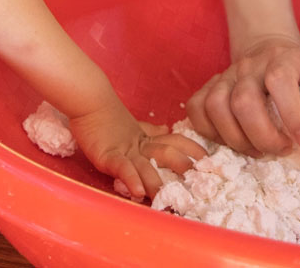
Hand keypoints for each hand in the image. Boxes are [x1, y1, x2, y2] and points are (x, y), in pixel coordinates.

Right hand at [67, 105, 204, 199]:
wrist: (89, 101)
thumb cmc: (109, 116)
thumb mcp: (134, 125)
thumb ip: (151, 131)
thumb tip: (168, 130)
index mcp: (149, 137)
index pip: (177, 141)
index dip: (193, 150)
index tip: (209, 161)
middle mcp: (142, 145)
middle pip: (167, 153)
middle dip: (183, 168)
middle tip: (197, 184)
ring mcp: (126, 150)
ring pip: (148, 165)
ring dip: (159, 182)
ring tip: (168, 198)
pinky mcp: (108, 156)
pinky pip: (123, 168)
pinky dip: (132, 180)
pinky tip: (139, 192)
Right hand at [185, 36, 299, 156]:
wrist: (271, 53)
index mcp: (281, 59)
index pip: (279, 79)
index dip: (292, 114)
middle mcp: (249, 65)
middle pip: (243, 101)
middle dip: (263, 136)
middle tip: (282, 150)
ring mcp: (225, 75)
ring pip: (216, 107)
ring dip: (237, 139)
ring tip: (258, 150)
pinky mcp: (209, 87)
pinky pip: (197, 110)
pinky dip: (210, 132)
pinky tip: (234, 142)